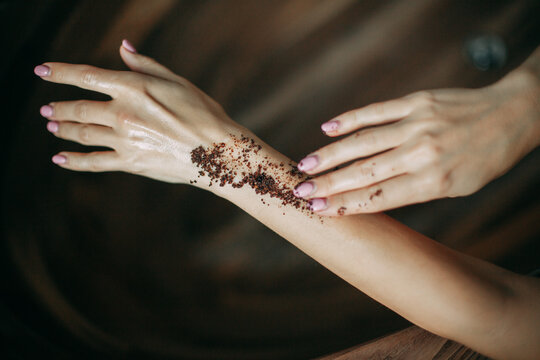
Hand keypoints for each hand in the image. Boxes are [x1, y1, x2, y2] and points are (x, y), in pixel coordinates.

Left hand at [35, 40, 237, 182]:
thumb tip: (122, 48)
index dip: (60, 72)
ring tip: (53, 127)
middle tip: (46, 110)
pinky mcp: (131, 163)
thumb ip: (145, 65)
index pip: (85, 76)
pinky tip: (59, 159)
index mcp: (133, 87)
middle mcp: (122, 112)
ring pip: (83, 133)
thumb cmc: (203, 112)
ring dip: (63, 129)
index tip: (42, 70)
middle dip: (58, 108)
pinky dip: (74, 161)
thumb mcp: (176, 81)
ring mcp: (125, 139)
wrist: (218, 151)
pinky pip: (94, 162)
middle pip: (79, 109)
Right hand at [293, 70, 539, 215]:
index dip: (344, 204)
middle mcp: (422, 153)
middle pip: (364, 172)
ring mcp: (418, 124)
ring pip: (364, 142)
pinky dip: (350, 119)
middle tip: (300, 191)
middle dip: (329, 184)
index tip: (318, 210)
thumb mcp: (457, 187)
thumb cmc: (484, 159)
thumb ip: (415, 190)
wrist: (512, 115)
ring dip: (331, 154)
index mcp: (434, 181)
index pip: (379, 196)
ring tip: (305, 165)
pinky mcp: (417, 101)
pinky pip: (377, 110)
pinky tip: (328, 128)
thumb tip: (371, 195)